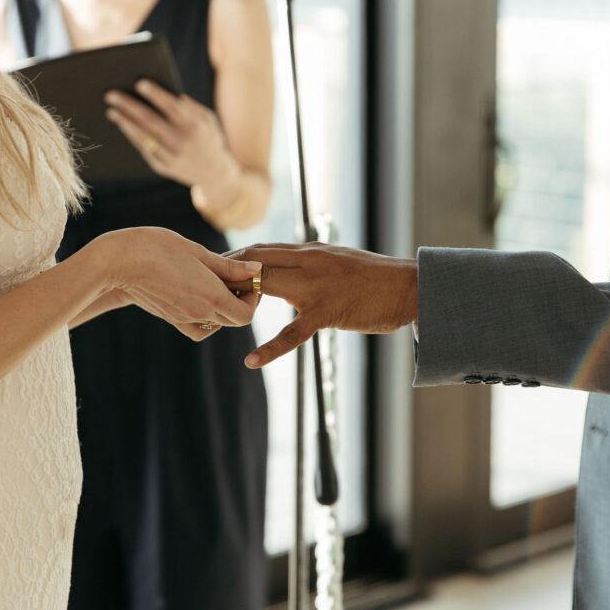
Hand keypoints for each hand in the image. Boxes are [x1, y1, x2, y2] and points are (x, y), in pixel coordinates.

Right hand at [93, 227, 260, 339]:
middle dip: (240, 301)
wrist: (118, 262)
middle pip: (233, 320)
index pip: (246, 315)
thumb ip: (229, 266)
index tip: (247, 279)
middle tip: (234, 278)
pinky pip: (196, 328)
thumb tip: (257, 270)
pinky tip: (199, 298)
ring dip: (223, 309)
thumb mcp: (198, 252)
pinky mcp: (169, 318)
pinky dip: (204, 320)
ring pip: (216, 325)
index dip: (252, 299)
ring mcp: (182, 318)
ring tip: (216, 285)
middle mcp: (199, 312)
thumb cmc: (158, 248)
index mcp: (211, 295)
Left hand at [105, 80, 239, 200]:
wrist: (215, 174)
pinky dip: (132, 136)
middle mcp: (182, 143)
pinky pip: (144, 149)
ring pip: (143, 137)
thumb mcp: (209, 120)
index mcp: (195, 127)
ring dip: (125, 122)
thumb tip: (169, 94)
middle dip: (129, 106)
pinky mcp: (163, 168)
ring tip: (111, 110)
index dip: (155, 94)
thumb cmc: (209, 139)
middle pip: (150, 121)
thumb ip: (191, 106)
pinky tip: (123, 125)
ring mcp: (172, 157)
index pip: (172, 107)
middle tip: (111, 94)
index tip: (139, 83)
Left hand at [224, 243, 417, 366]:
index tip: (212, 273)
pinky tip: (251, 360)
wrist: (408, 287)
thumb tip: (287, 269)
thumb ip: (310, 265)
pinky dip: (270, 348)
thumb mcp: (337, 262)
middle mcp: (308, 260)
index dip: (232, 260)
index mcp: (309, 250)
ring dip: (237, 299)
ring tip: (213, 316)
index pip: (260, 249)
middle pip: (254, 261)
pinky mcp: (327, 312)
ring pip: (266, 285)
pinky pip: (293, 332)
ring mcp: (316, 285)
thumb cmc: (375, 280)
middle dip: (224, 275)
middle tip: (201, 291)